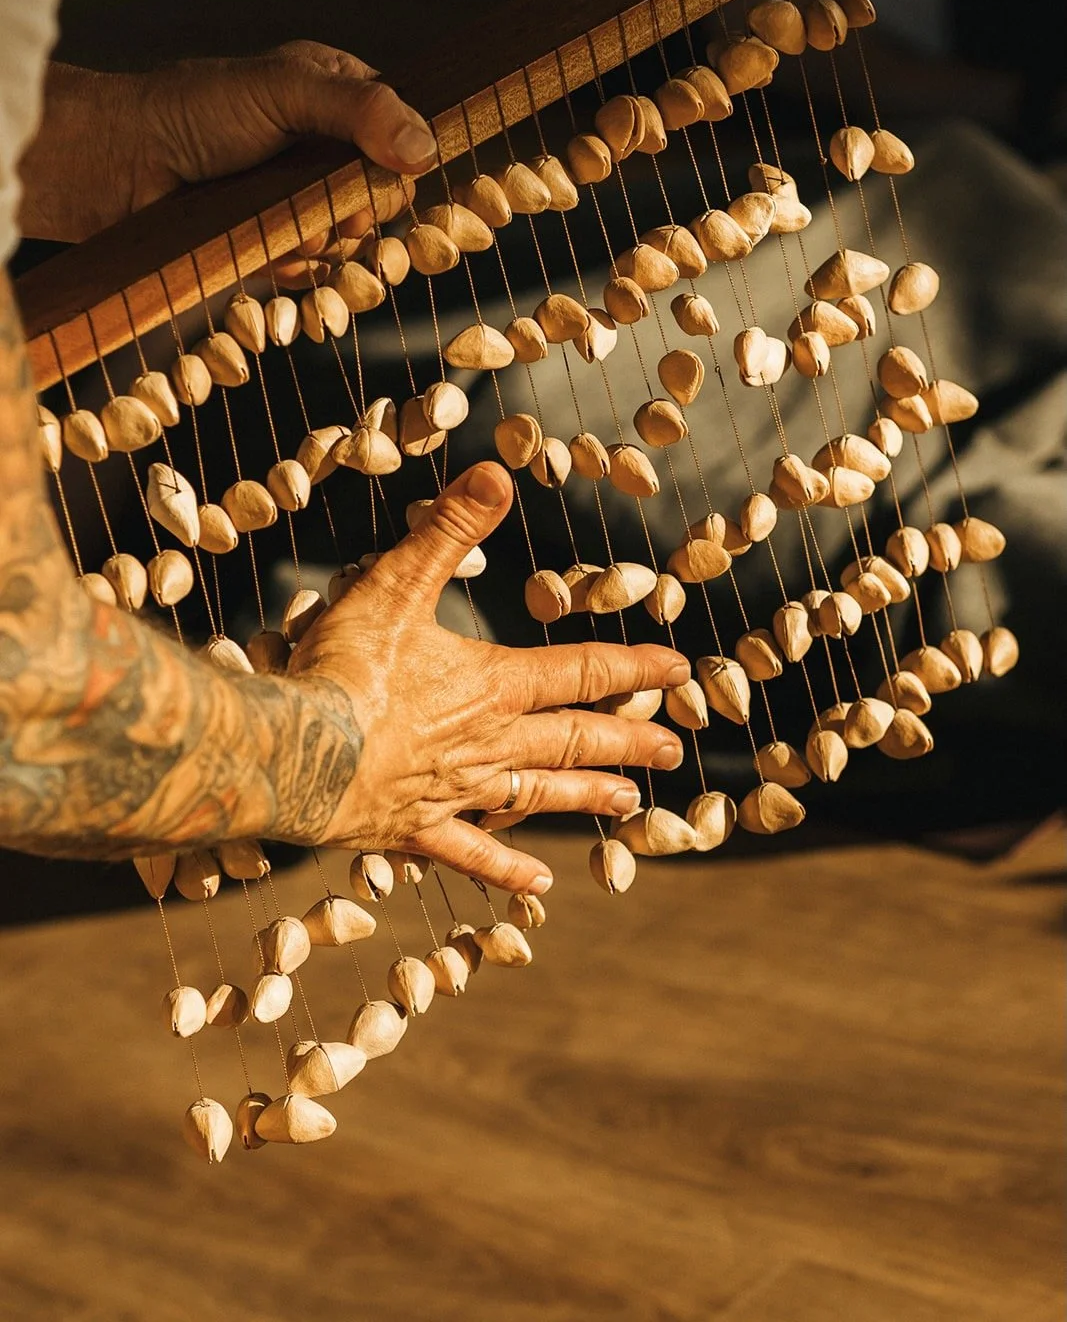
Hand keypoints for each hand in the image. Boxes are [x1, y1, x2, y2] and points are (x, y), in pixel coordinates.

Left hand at [18, 42, 436, 255]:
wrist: (120, 166)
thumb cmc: (195, 110)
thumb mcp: (284, 90)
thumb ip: (360, 109)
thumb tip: (425, 149)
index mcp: (338, 98)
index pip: (405, 136)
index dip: (400, 161)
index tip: (382, 173)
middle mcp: (325, 151)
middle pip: (384, 197)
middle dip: (358, 209)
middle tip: (328, 206)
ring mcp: (301, 202)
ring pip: (353, 241)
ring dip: (323, 241)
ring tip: (280, 222)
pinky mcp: (277, 247)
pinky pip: (314, 274)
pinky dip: (295, 268)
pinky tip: (267, 249)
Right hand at [285, 462, 688, 892]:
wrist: (294, 752)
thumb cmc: (344, 668)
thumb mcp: (397, 584)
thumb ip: (447, 528)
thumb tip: (496, 472)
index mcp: (493, 685)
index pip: (581, 672)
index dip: (632, 669)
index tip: (680, 674)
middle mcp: (489, 743)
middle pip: (573, 740)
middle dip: (626, 742)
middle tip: (673, 753)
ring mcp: (456, 793)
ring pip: (537, 795)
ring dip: (584, 796)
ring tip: (628, 806)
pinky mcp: (416, 831)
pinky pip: (472, 853)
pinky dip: (506, 868)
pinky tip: (537, 888)